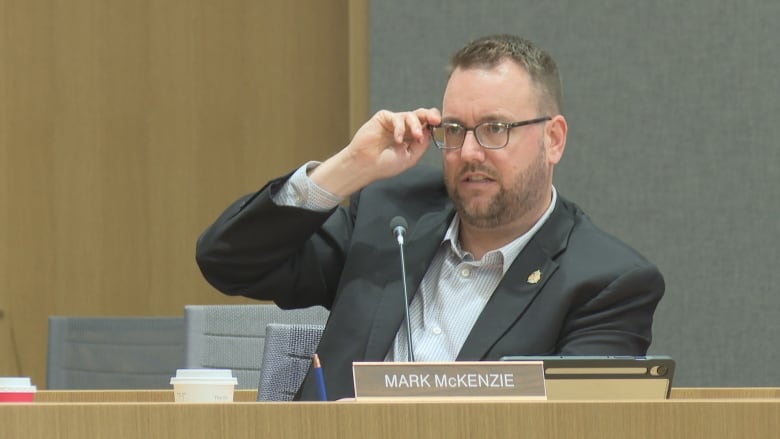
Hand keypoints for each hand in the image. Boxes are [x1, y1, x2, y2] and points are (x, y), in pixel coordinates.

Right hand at [311, 108, 440, 196]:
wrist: (366, 166)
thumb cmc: (385, 165)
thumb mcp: (411, 157)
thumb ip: (423, 144)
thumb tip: (432, 130)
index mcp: (412, 137)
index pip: (426, 125)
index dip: (434, 123)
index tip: (440, 125)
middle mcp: (404, 128)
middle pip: (420, 115)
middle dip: (430, 116)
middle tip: (435, 120)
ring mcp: (393, 122)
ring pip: (410, 115)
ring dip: (416, 125)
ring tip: (416, 136)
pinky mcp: (383, 118)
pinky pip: (396, 117)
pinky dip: (400, 128)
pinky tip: (398, 139)